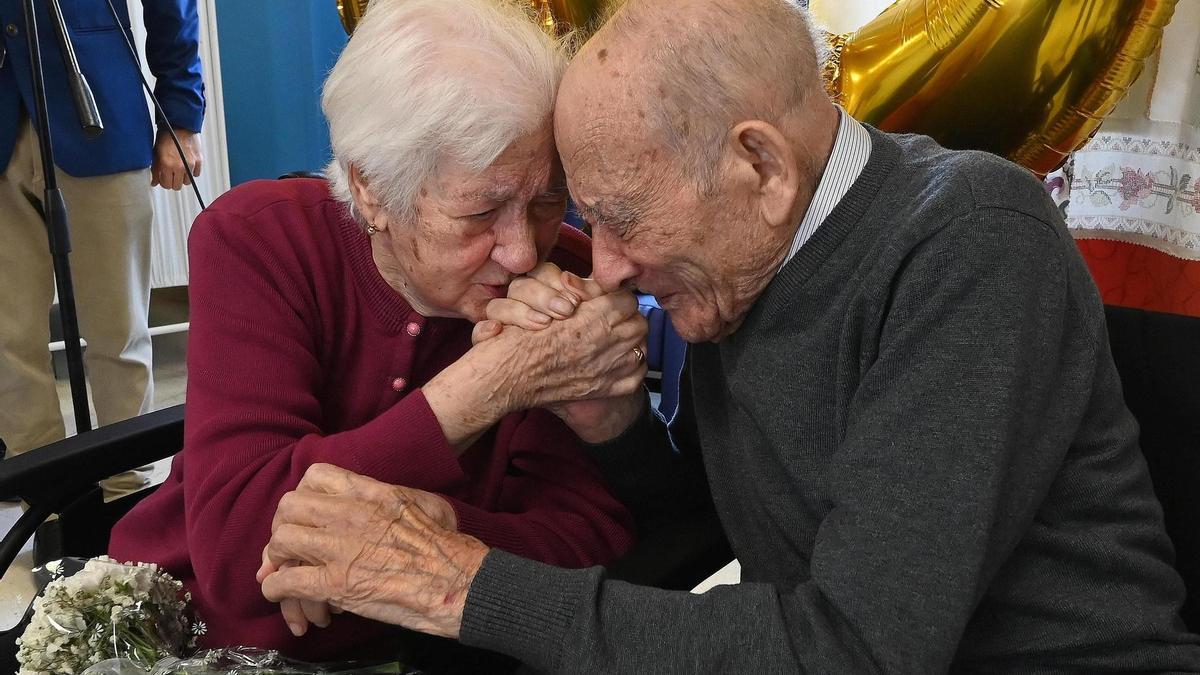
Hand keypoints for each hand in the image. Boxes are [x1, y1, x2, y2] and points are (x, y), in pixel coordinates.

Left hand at [151, 127, 202, 189]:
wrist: (180, 124)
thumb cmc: (167, 135)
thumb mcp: (156, 153)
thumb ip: (155, 169)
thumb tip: (154, 182)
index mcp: (166, 165)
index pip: (166, 185)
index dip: (164, 182)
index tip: (164, 177)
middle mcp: (179, 166)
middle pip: (177, 186)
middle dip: (173, 181)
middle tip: (171, 174)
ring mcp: (190, 164)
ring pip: (187, 182)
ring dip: (183, 177)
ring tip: (179, 169)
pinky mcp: (198, 161)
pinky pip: (196, 174)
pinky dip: (192, 172)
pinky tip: (187, 164)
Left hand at [257, 473, 460, 635]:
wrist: (459, 582)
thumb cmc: (450, 546)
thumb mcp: (425, 503)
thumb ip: (395, 497)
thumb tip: (380, 501)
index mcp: (372, 493)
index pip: (316, 476)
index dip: (303, 494)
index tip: (306, 513)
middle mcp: (351, 515)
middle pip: (290, 506)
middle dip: (283, 526)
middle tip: (290, 544)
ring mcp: (341, 549)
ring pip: (281, 541)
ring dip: (276, 558)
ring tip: (283, 570)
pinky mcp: (336, 584)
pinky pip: (286, 581)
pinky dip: (277, 589)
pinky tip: (282, 594)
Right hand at [472, 262, 647, 442]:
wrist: (509, 377)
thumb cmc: (521, 339)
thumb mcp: (546, 301)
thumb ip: (581, 292)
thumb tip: (599, 287)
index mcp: (594, 318)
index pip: (627, 300)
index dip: (617, 299)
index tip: (609, 301)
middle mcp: (605, 343)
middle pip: (639, 323)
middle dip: (627, 319)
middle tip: (613, 319)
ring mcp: (608, 369)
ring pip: (641, 347)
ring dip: (631, 342)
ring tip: (614, 340)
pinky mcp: (605, 389)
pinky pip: (635, 375)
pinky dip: (630, 369)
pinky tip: (615, 363)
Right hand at [474, 262, 603, 334]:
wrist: (570, 383)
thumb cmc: (584, 345)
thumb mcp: (593, 316)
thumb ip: (591, 293)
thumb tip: (571, 279)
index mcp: (545, 290)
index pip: (541, 272)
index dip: (555, 282)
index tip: (575, 301)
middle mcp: (521, 303)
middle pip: (520, 287)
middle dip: (542, 296)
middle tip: (565, 311)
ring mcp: (503, 323)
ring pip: (497, 306)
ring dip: (518, 312)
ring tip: (542, 324)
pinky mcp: (489, 343)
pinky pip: (479, 332)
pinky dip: (485, 331)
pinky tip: (496, 332)